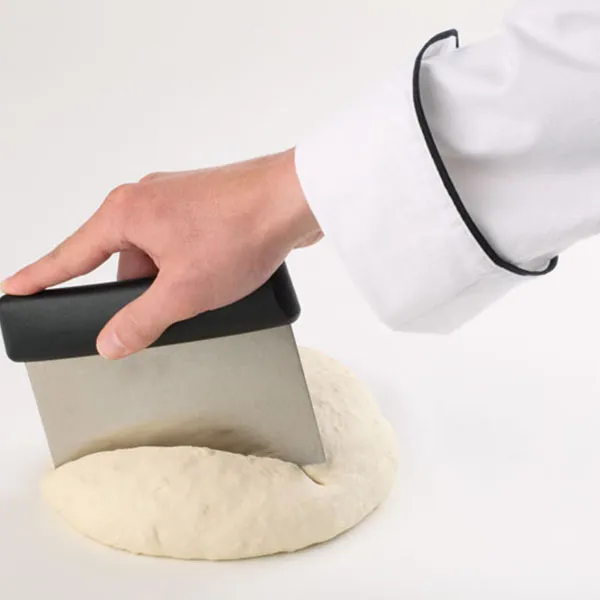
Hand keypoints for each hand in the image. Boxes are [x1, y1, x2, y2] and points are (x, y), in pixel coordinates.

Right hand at [1, 148, 321, 358]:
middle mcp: (147, 199)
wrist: (294, 199)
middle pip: (124, 262)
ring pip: (159, 257)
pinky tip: (221, 276)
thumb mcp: (184, 291)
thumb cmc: (240, 231)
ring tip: (210, 288)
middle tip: (174, 308)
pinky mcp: (205, 208)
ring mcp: (178, 201)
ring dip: (177, 281)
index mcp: (126, 212)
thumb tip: (110, 343)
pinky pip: (185, 246)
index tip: (15, 290)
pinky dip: (195, 267)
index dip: (40, 276)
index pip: (71, 254)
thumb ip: (142, 321)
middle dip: (146, 292)